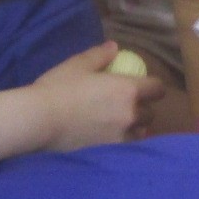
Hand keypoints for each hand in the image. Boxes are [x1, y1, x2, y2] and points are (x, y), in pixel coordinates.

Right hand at [35, 42, 164, 149]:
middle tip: (130, 103)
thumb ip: (100, 55)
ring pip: (140, 131)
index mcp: (128, 90)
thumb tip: (114, 47)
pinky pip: (126, 144)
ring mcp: (121, 135)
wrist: (40, 120)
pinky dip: (124, 139)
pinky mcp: (108, 150)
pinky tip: (112, 134)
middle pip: (151, 113)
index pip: (157, 89)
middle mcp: (130, 114)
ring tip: (122, 121)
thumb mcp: (79, 65)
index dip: (154, 86)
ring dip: (136, 125)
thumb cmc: (59, 87)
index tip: (144, 84)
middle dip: (144, 107)